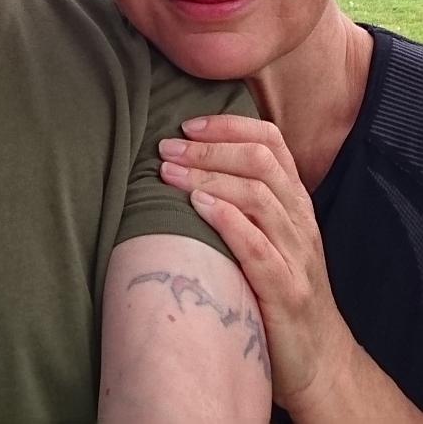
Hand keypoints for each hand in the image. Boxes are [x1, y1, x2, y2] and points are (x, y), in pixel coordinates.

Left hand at [159, 115, 354, 413]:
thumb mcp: (271, 237)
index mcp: (295, 202)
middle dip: (209, 149)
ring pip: (258, 197)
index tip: (187, 125)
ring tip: (168, 172)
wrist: (321, 362)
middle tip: (166, 147)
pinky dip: (227, 221)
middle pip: (259, 162)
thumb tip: (188, 164)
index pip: (271, 141)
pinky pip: (259, 248)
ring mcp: (297, 256)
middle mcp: (300, 221)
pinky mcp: (287, 293)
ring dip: (208, 178)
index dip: (229, 125)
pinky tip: (198, 207)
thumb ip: (245, 201)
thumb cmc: (281, 293)